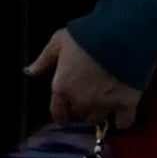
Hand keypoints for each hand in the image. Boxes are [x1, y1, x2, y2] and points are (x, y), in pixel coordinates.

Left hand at [29, 27, 144, 129]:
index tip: (65, 117)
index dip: (62, 115)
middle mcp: (81, 100)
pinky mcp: (127, 104)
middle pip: (79, 114)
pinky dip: (122, 120)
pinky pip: (123, 123)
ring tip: (105, 104)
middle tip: (89, 99)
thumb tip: (29, 71)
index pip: (58, 112)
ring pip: (98, 119)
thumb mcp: (59, 42)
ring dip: (100, 113)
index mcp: (62, 87)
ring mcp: (104, 104)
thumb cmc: (88, 36)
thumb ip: (44, 59)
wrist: (122, 35)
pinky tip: (123, 113)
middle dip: (82, 109)